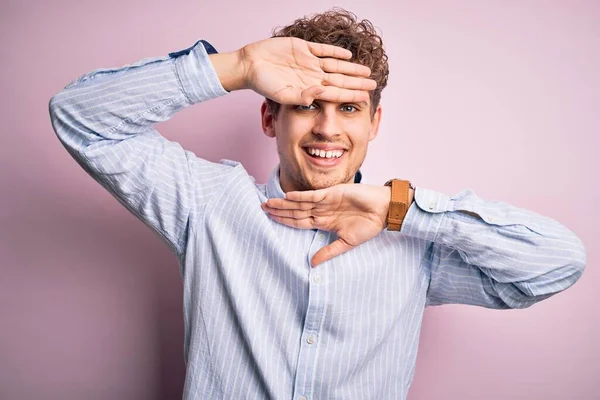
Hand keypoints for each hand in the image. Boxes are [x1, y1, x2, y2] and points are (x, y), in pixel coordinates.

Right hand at [239, 37, 376, 104]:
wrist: (249, 65)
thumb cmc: (263, 84)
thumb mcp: (283, 95)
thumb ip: (302, 96)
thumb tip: (322, 93)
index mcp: (309, 88)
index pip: (335, 92)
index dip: (351, 94)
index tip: (366, 96)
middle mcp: (311, 75)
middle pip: (340, 79)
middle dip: (356, 82)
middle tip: (373, 83)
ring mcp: (308, 62)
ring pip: (335, 65)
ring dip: (351, 68)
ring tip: (366, 71)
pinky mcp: (302, 48)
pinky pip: (323, 50)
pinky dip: (335, 52)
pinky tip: (348, 55)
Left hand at [261, 184, 392, 266]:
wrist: (384, 212)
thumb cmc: (369, 226)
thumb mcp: (346, 244)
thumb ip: (329, 252)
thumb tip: (312, 264)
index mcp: (324, 222)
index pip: (299, 222)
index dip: (284, 220)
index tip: (270, 219)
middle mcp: (322, 211)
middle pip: (295, 211)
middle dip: (279, 210)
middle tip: (261, 208)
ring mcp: (326, 202)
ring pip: (300, 203)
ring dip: (285, 203)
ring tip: (269, 202)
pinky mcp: (333, 193)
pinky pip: (314, 196)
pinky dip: (301, 197)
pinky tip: (288, 197)